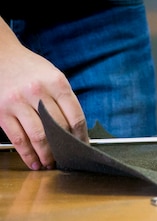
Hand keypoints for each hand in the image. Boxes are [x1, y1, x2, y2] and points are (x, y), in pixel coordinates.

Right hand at [0, 19, 87, 169]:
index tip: (83, 146)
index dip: (81, 136)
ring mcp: (18, 102)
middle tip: (69, 159)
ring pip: (38, 136)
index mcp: (56, 83)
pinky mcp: (1, 112)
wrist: (2, 56)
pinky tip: (34, 162)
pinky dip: (27, 154)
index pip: (75, 116)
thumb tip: (75, 130)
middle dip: (65, 147)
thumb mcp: (54, 76)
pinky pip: (18, 138)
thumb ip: (65, 100)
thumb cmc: (32, 69)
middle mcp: (37, 92)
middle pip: (58, 128)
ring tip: (51, 164)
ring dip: (46, 155)